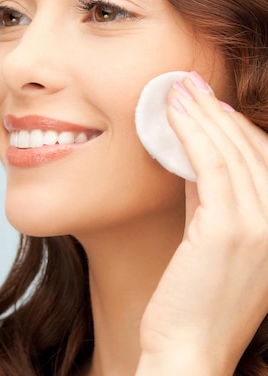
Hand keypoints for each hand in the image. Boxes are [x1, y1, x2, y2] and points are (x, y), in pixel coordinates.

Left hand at [137, 71, 267, 375]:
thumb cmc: (195, 295)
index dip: (237, 125)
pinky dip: (193, 133)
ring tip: (178, 89)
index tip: (209, 101)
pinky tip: (174, 114)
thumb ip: (211, 197)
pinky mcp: (232, 231)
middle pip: (253, 150)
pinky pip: (211, 166)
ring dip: (203, 114)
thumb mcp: (212, 237)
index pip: (265, 160)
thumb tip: (193, 153)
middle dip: (218, 111)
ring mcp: (264, 227)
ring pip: (233, 152)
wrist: (189, 349)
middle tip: (189, 83)